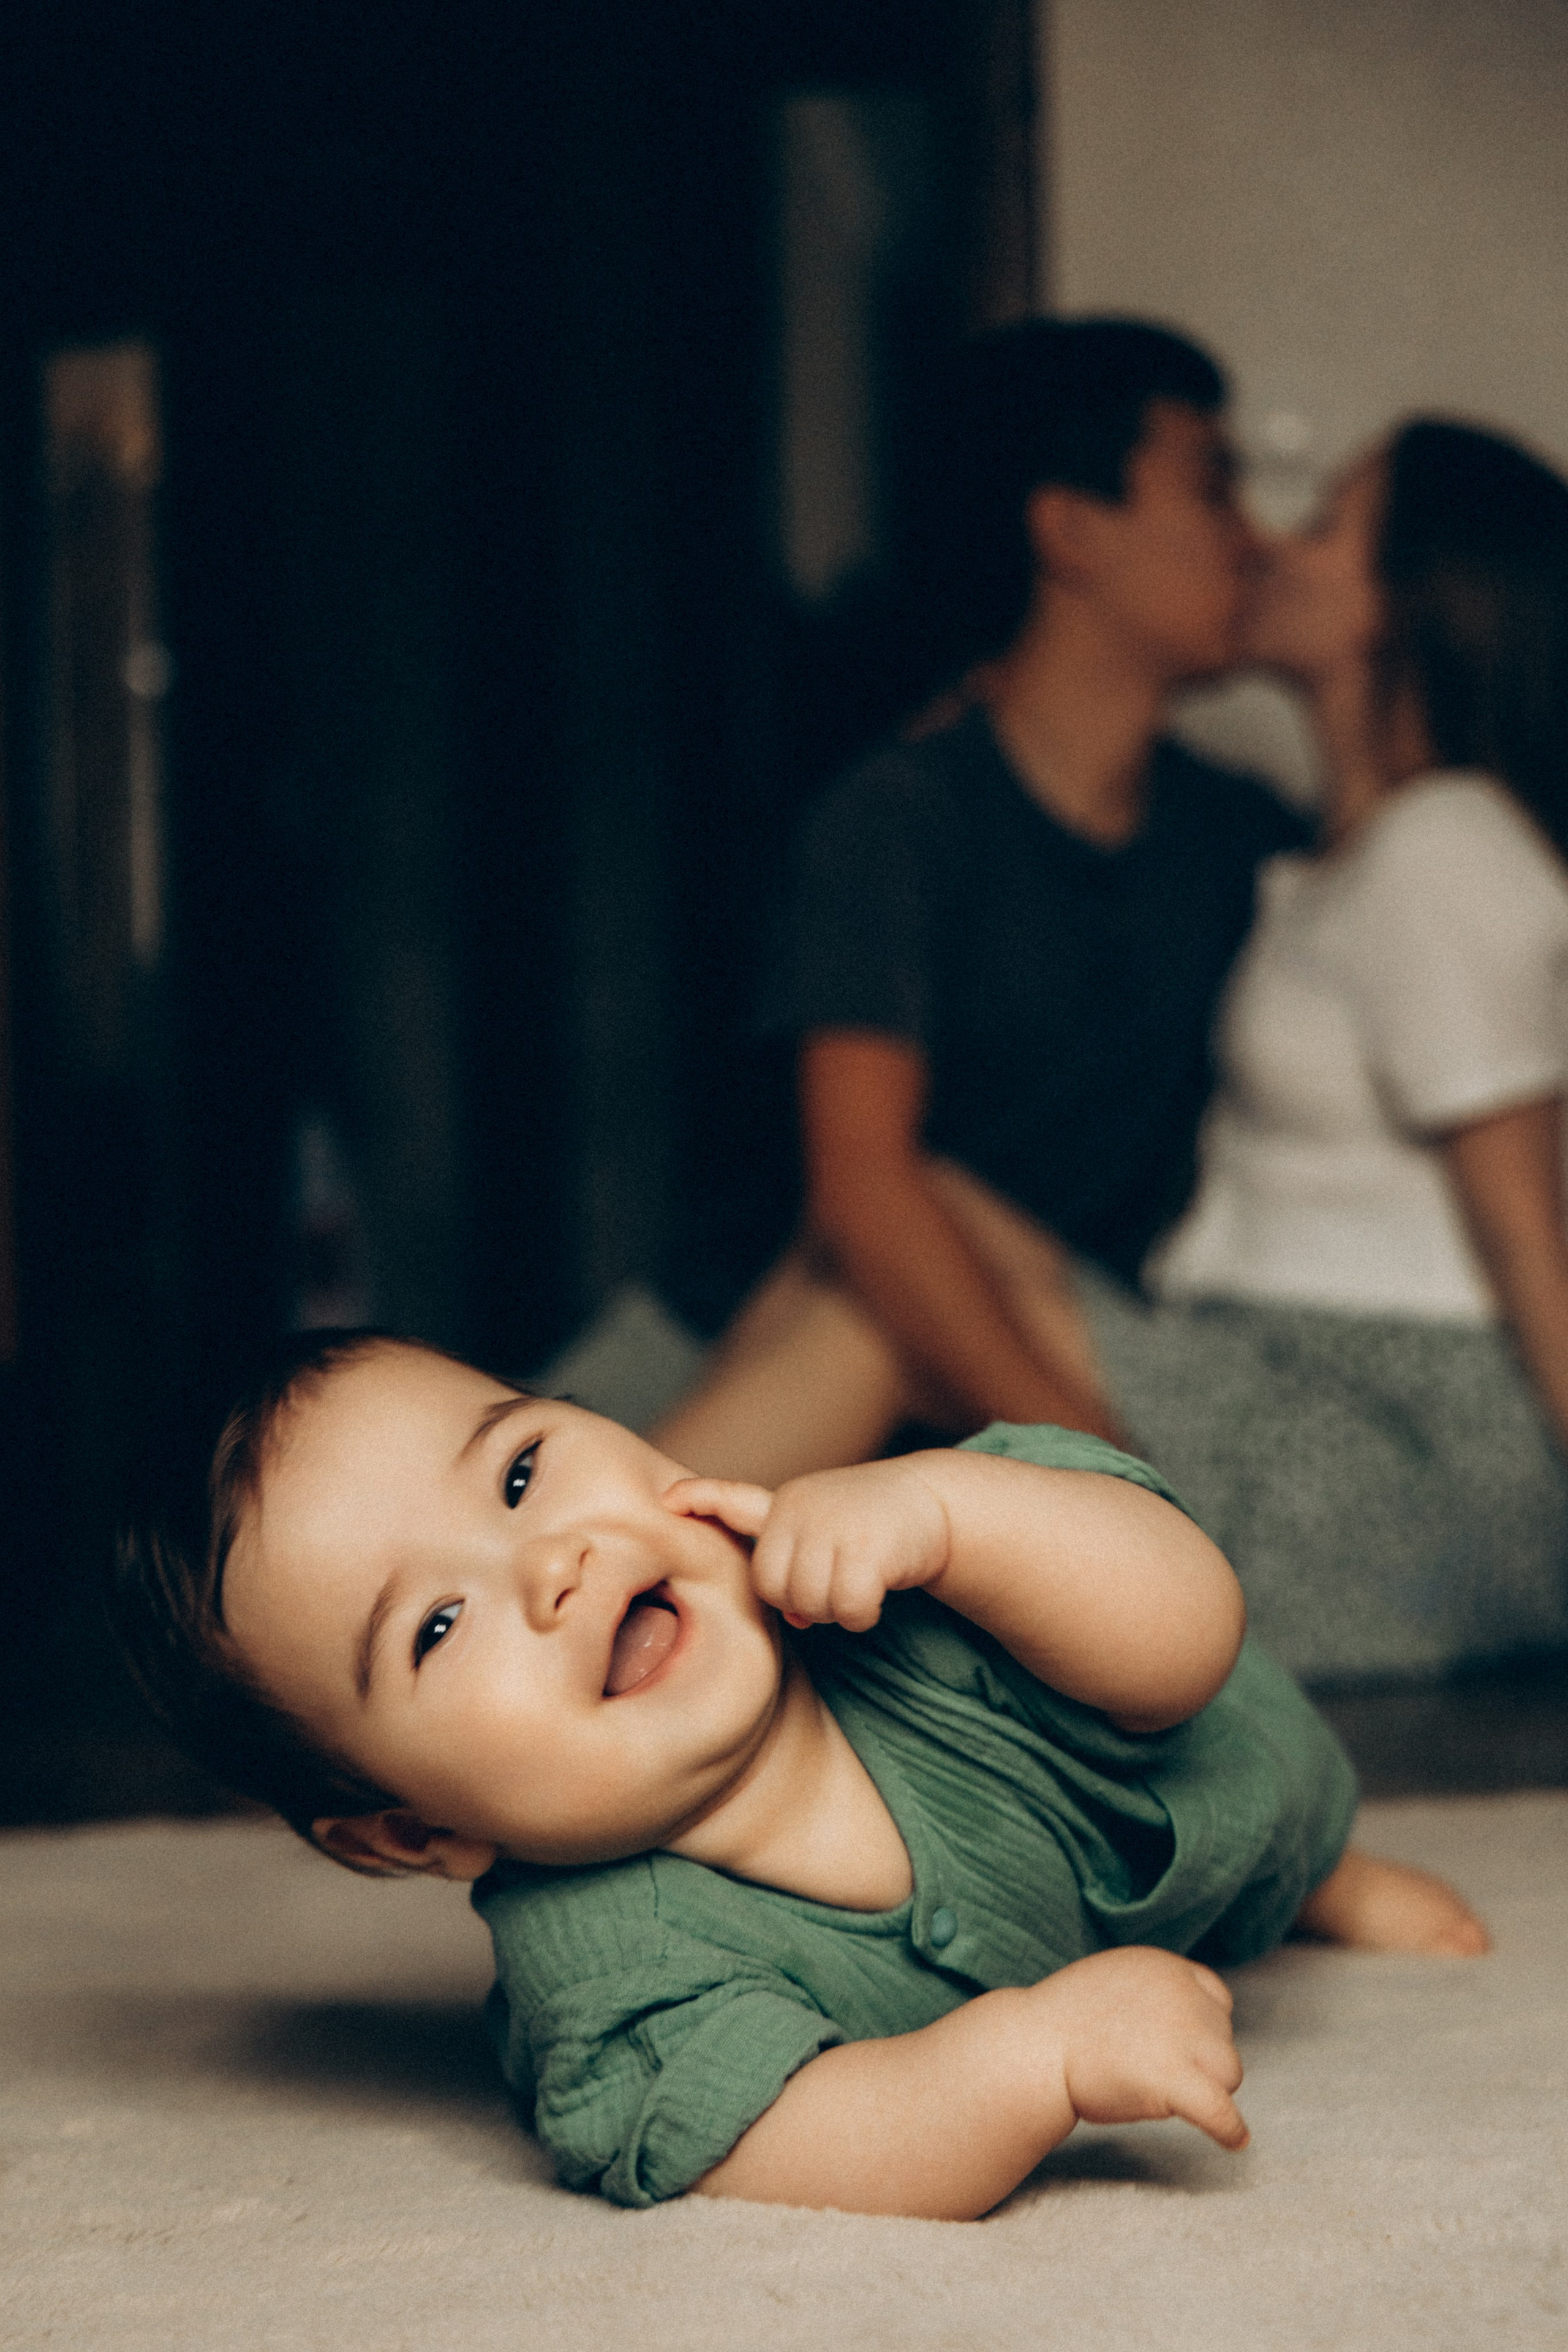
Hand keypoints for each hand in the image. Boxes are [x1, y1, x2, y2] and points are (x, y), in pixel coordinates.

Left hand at [664, 1458, 951, 1631]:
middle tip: (835, 1583)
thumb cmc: (870, 1525)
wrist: (931, 1500)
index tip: (667, 1501)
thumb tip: (795, 1617)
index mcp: (784, 1505)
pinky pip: (849, 1609)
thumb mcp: (825, 1534)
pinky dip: (864, 1614)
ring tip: (860, 1581)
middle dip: (803, 1599)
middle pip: (772, 1587)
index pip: (734, 1501)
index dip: (701, 1501)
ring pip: (810, 1604)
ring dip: (837, 1609)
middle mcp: (801, 1508)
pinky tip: (879, 1591)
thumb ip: (796, 1566)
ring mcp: (833, 1524)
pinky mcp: (867, 1547)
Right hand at [1036, 1947, 1247, 2150]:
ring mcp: (1181, 2036)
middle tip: (1154, 2072)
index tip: (1182, 2048)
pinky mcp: (1174, 2080)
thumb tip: (1181, 2020)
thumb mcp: (1115, 1978)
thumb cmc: (1064, 2021)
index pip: (1216, 1998)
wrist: (1034, 2046)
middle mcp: (1182, 1995)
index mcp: (1165, 1968)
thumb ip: (1154, 1992)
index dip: (1203, 2027)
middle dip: (1200, 2059)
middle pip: (1223, 2037)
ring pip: (1229, 2072)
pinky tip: (1235, 2141)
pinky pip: (1221, 2110)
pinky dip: (1230, 2129)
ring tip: (1161, 2094)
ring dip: (1207, 2086)